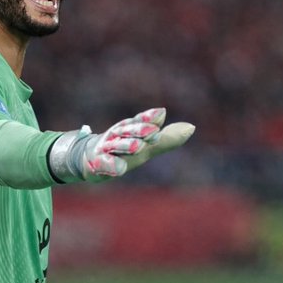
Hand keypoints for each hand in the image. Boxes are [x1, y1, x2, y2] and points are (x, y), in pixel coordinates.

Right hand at [49, 108, 194, 182]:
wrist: (90, 160)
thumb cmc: (123, 150)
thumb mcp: (147, 144)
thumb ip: (168, 137)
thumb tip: (191, 127)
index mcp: (131, 129)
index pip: (141, 120)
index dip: (149, 117)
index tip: (161, 114)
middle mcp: (119, 135)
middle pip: (129, 130)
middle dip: (140, 130)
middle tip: (152, 131)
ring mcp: (107, 149)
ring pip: (117, 145)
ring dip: (127, 145)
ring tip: (138, 147)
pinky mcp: (98, 164)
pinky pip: (104, 164)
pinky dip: (111, 165)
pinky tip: (119, 168)